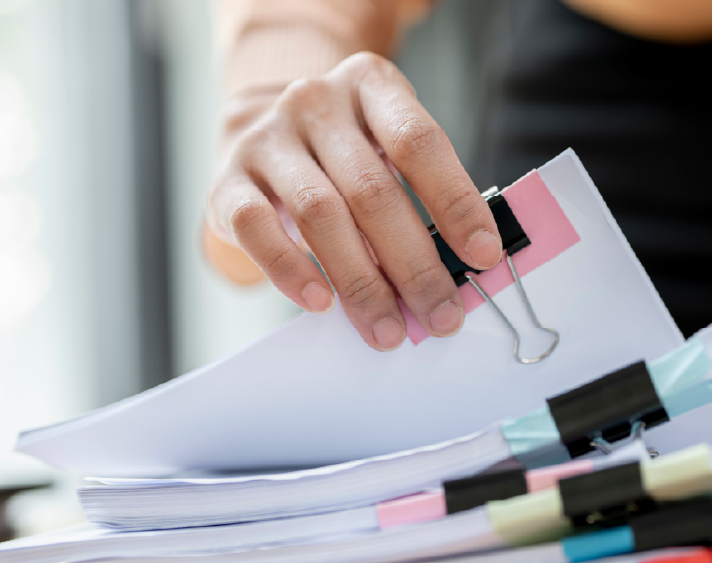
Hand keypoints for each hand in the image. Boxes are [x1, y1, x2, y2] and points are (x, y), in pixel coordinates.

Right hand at [205, 53, 501, 350]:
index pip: (419, 142)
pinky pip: (255, 228)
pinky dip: (290, 269)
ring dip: (359, 282)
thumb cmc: (340, 154)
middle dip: (413, 263)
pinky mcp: (226, 180)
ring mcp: (266, 138)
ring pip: (319, 214)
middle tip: (440, 316)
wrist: (257, 134)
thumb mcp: (384, 149)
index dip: (456, 202)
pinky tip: (319, 302)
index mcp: (370, 85)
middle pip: (372, 189)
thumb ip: (419, 195)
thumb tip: (457, 271)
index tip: (484, 256)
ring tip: (386, 329)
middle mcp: (315, 103)